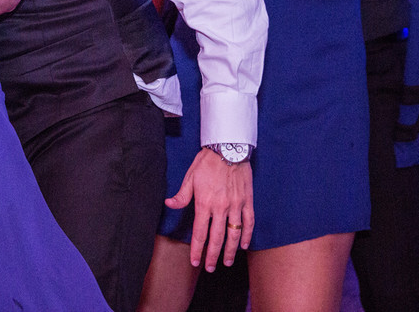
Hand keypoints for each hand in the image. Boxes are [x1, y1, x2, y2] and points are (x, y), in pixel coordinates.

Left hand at [166, 147, 253, 270]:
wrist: (228, 148)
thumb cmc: (207, 162)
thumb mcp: (190, 177)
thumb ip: (182, 195)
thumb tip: (169, 204)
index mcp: (204, 203)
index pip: (200, 232)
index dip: (197, 249)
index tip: (196, 261)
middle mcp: (221, 207)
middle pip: (217, 238)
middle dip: (213, 256)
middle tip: (211, 268)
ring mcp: (236, 205)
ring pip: (234, 234)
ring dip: (230, 250)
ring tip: (226, 262)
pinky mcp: (247, 201)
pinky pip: (248, 222)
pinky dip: (247, 235)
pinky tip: (244, 245)